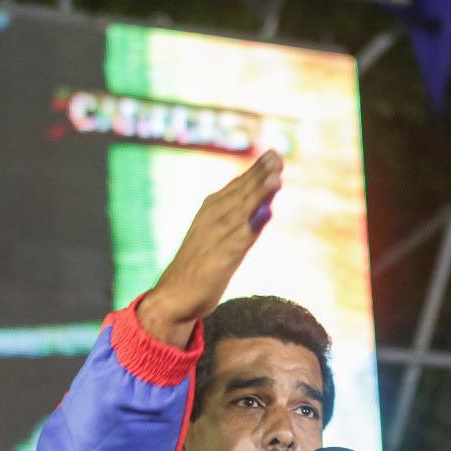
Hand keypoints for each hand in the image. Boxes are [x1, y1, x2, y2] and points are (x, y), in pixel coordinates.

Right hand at [137, 150, 282, 347]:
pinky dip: (253, 224)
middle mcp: (212, 219)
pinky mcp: (220, 257)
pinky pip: (240, 238)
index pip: (237, 186)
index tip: (274, 155)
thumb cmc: (197, 267)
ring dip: (259, 193)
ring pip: (242, 211)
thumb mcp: (216, 237)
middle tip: (277, 157)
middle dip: (261, 175)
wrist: (173, 296)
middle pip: (242, 193)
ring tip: (276, 177)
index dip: (256, 170)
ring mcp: (216, 237)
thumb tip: (262, 206)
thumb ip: (237, 221)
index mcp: (210, 211)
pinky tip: (266, 212)